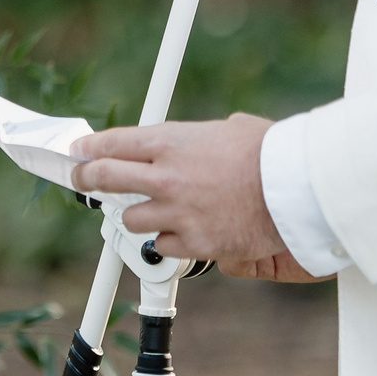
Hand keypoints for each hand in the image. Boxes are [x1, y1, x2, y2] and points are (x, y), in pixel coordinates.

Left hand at [69, 112, 312, 274]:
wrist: (296, 190)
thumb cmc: (270, 152)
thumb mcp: (228, 129)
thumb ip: (198, 139)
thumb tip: (199, 142)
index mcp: (169, 142)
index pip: (112, 143)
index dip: (89, 148)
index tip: (79, 151)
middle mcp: (165, 178)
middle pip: (104, 179)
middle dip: (86, 179)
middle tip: (82, 179)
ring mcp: (177, 213)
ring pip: (130, 220)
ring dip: (134, 215)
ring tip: (144, 210)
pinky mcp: (195, 243)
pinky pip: (163, 246)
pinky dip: (167, 241)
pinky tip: (178, 233)